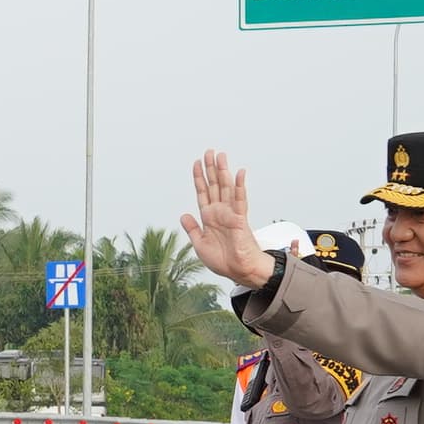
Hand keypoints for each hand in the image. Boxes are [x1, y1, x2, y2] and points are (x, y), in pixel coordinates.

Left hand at [181, 152, 277, 288]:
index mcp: (208, 217)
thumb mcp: (200, 244)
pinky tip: (239, 173)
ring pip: (226, 188)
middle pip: (214, 185)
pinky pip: (240, 200)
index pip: (203, 192)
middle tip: (209, 151)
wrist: (238, 271)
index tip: (196, 163)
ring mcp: (230, 214)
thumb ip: (192, 229)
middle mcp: (219, 212)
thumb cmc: (223, 260)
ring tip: (220, 156)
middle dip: (211, 168)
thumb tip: (183, 214)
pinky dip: (239, 186)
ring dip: (223, 172)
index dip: (199, 178)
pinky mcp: (240, 219)